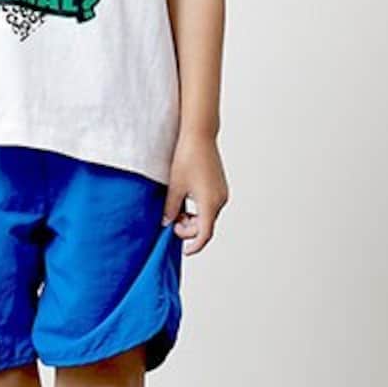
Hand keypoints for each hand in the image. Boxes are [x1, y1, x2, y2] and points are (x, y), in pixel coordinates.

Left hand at [161, 132, 228, 254]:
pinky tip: (185, 201)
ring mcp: (222, 193)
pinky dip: (198, 209)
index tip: (185, 250)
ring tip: (176, 208)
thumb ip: (170, 208)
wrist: (199, 136)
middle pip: (206, 226)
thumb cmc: (187, 158)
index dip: (194, 244)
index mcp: (209, 202)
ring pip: (207, 216)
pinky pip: (210, 205)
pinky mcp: (220, 186)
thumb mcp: (174, 186)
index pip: (204, 233)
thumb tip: (166, 222)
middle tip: (171, 221)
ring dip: (193, 218)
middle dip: (188, 228)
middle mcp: (220, 199)